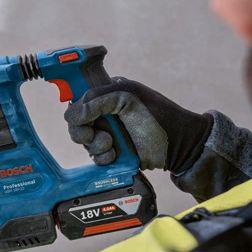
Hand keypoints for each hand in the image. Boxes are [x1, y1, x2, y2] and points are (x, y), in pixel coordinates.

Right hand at [63, 77, 212, 172]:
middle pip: (76, 123)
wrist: (179, 147)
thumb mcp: (128, 98)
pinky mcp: (113, 153)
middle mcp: (106, 113)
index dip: (76, 110)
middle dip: (83, 132)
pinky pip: (95, 157)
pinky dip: (102, 158)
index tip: (82, 118)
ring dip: (95, 146)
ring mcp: (109, 133)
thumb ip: (97, 100)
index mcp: (108, 94)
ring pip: (84, 142)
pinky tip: (115, 155)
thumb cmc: (159, 117)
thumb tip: (71, 114)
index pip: (78, 99)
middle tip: (95, 135)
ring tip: (112, 145)